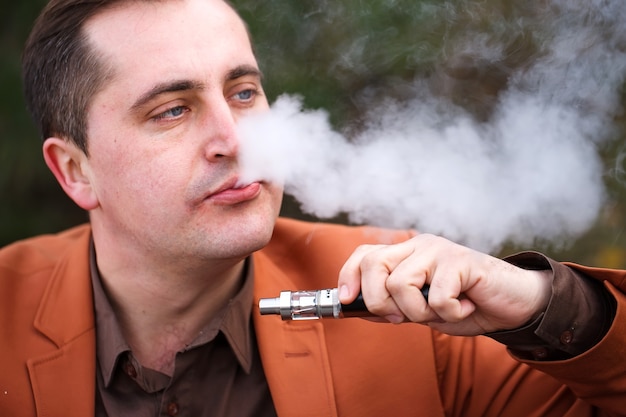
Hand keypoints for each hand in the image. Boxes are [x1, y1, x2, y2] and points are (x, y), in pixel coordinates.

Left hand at [337, 234, 551, 335]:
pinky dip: (448, 312)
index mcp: (406, 254)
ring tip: (440, 312)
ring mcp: (439, 250)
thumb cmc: (464, 305)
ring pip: (400, 283)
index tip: (346, 300)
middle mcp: (419, 246)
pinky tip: (464, 306)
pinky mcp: (461, 261)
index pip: (365, 254)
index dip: (349, 275)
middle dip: (377, 300)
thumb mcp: (421, 310)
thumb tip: (353, 307)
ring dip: (418, 311)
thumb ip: (391, 306)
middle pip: (374, 264)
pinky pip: (436, 295)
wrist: (511, 305)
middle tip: (399, 317)